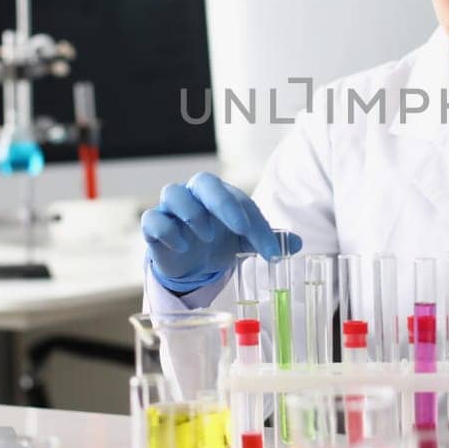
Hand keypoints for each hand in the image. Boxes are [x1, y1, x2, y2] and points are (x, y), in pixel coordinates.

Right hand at [141, 172, 300, 292]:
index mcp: (219, 194)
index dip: (255, 223)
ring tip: (206, 236)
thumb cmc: (220, 244)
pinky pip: (153, 219)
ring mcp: (171, 210)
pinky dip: (166, 230)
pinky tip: (182, 246)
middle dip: (223, 202)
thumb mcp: (246, 242)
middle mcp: (194, 195)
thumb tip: (295, 245)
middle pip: (203, 181)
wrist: (193, 266)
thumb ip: (269, 240)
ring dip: (192, 212)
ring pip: (172, 193)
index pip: (237, 198)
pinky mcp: (154, 228)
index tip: (269, 249)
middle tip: (239, 227)